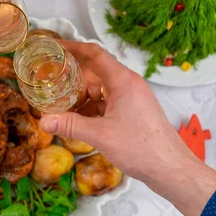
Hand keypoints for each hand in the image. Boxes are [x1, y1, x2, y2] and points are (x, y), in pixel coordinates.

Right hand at [39, 41, 215, 215]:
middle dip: (72, 75)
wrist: (170, 168)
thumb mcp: (100, 135)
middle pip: (95, 71)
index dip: (74, 47)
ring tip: (58, 102)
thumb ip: (70, 125)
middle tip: (50, 79)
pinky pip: (106, 102)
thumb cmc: (141, 148)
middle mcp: (128, 85)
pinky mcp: (132, 112)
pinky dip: (90, 107)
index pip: (95, 54)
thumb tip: (44, 121)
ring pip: (100, 89)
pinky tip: (76, 119)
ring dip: (80, 95)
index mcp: (123, 81)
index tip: (55, 47)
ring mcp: (131, 98)